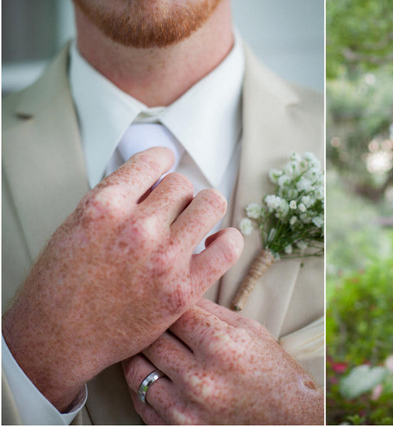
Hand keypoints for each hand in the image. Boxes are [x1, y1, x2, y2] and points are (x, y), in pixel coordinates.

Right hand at [2, 148, 242, 411]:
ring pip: (211, 203)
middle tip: (169, 213)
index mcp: (105, 205)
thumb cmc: (61, 284)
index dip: (162, 162)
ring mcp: (163, 259)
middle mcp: (137, 228)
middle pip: (182, 184)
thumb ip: (117, 198)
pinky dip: (228, 239)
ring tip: (193, 224)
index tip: (165, 169)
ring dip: (203, 211)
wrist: (57, 340)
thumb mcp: (77, 223)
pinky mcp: (183, 289)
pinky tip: (214, 243)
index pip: (155, 159)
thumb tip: (156, 179)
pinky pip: (228, 247)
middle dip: (176, 196)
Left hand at [122, 298, 323, 424]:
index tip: (167, 302)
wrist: (289, 420)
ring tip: (145, 349)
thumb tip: (183, 294)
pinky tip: (152, 376)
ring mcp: (186, 409)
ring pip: (137, 372)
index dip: (168, 304)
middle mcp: (199, 377)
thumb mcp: (251, 331)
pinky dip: (141, 388)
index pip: (173, 312)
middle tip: (150, 323)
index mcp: (220, 344)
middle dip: (150, 328)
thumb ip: (212, 312)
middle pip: (151, 340)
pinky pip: (142, 404)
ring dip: (139, 357)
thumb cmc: (274, 373)